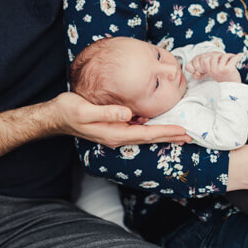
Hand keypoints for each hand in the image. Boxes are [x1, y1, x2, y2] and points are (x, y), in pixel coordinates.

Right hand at [49, 92, 189, 147]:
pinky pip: (138, 130)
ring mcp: (116, 133)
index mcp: (114, 133)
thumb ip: (107, 112)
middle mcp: (118, 136)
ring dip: (163, 133)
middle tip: (191, 135)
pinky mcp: (114, 127)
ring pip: (145, 135)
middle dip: (170, 136)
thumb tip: (127, 114)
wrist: (56, 115)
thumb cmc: (69, 111)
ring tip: (180, 132)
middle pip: (150, 137)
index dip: (165, 132)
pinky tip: (158, 124)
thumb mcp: (86, 110)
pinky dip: (152, 128)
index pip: (146, 134)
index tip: (182, 130)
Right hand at [185, 52, 241, 82]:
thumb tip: (195, 63)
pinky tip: (239, 56)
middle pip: (213, 56)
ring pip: (223, 56)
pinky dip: (237, 57)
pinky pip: (233, 59)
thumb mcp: (213, 72)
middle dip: (220, 56)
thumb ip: (208, 66)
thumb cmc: (224, 78)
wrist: (233, 88)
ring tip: (232, 59)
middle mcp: (213, 70)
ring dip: (229, 56)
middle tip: (225, 59)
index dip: (211, 58)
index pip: (205, 59)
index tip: (218, 60)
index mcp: (209, 71)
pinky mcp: (228, 69)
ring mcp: (220, 70)